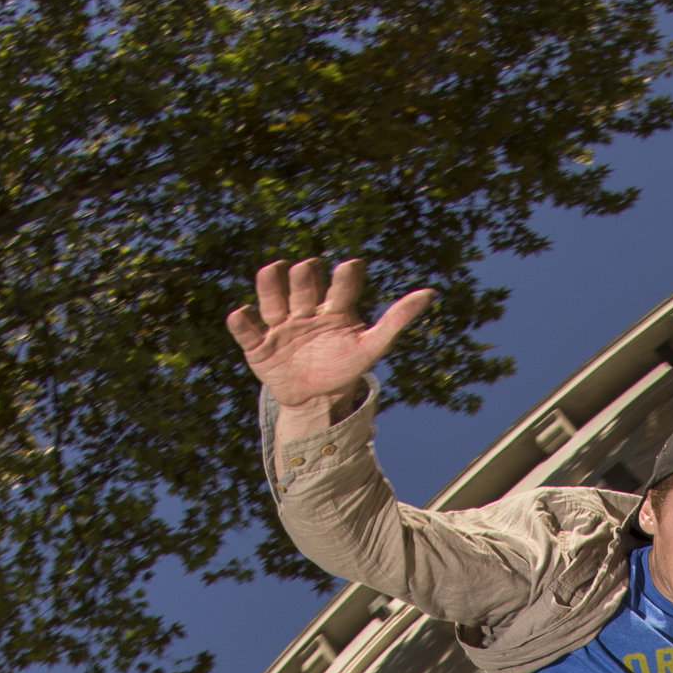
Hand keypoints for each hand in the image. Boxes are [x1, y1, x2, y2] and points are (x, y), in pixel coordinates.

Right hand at [225, 253, 431, 410]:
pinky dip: (242, 321)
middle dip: (304, 275)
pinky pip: (245, 328)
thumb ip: (397, 320)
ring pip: (270, 293)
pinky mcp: (258, 344)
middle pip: (301, 279)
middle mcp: (305, 307)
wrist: (317, 402)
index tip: (351, 270)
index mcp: (333, 306)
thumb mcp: (371, 346)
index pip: (340, 282)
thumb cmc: (344, 368)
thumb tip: (431, 292)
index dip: (345, 275)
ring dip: (270, 283)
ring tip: (273, 274)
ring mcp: (280, 324)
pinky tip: (243, 315)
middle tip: (307, 276)